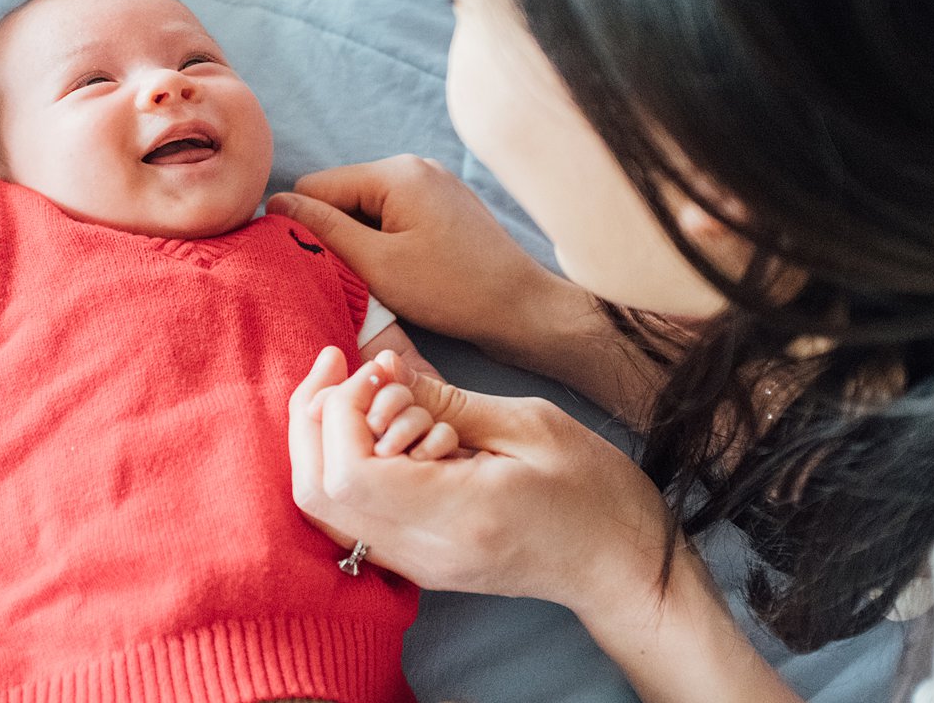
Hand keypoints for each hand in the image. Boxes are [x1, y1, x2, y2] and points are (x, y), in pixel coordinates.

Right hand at [267, 156, 561, 359]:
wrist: (522, 308)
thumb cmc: (453, 290)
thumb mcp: (377, 265)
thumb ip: (323, 231)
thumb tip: (276, 205)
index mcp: (396, 172)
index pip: (316, 186)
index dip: (301, 226)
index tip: (306, 265)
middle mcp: (414, 166)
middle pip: (342, 194)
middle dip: (334, 233)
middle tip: (343, 278)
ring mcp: (433, 184)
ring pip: (367, 208)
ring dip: (359, 241)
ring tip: (374, 279)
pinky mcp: (444, 205)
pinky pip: (394, 215)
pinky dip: (384, 241)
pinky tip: (396, 272)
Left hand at [288, 345, 675, 613]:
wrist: (619, 568)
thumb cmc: (594, 492)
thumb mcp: (529, 424)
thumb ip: (446, 400)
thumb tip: (381, 369)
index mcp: (458, 515)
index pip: (349, 473)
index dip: (340, 411)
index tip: (373, 369)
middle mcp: (424, 551)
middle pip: (316, 494)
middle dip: (314, 418)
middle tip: (343, 365)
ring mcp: (416, 566)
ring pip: (322, 509)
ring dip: (322, 440)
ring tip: (358, 386)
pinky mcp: (417, 563)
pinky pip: (348, 516)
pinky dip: (344, 462)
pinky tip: (374, 423)